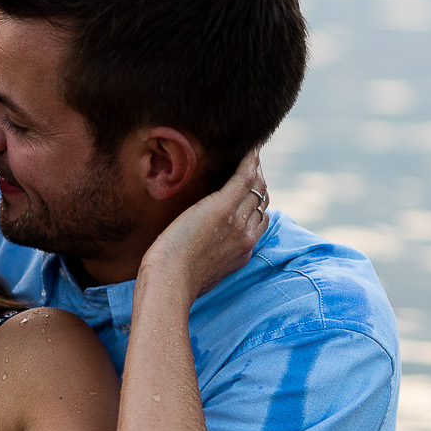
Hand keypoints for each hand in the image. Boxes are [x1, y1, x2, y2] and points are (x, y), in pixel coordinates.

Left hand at [142, 151, 268, 299]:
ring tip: (251, 154)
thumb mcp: (202, 274)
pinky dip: (250, 161)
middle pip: (262, 201)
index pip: (260, 221)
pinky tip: (251, 148)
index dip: (258, 202)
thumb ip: (209, 259)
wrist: (169, 282)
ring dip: (256, 168)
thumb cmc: (174, 281)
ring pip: (256, 187)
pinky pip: (244, 177)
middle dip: (259, 182)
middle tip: (251, 164)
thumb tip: (200, 251)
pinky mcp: (223, 208)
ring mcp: (237, 221)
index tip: (252, 188)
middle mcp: (246, 236)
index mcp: (242, 253)